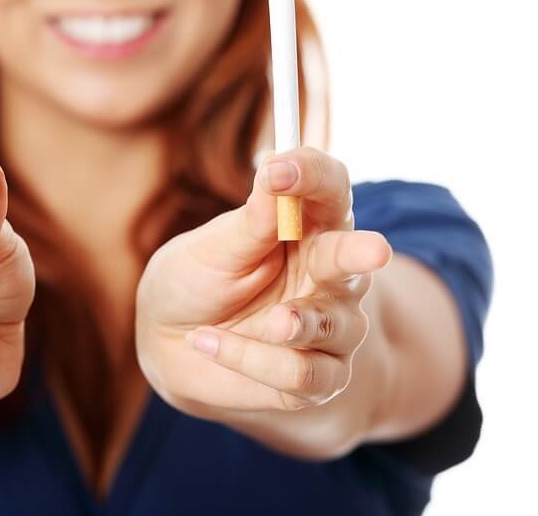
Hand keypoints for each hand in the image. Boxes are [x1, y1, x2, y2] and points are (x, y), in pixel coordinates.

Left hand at [136, 147, 391, 416]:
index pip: (329, 189)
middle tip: (373, 250)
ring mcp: (330, 326)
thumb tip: (276, 175)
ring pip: (334, 324)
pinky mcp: (317, 376)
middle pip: (356, 257)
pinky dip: (250, 358)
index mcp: (307, 226)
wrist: (169, 344)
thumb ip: (250, 222)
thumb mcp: (211, 249)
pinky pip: (302, 372)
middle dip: (360, 253)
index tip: (278, 167)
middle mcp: (329, 273)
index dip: (312, 175)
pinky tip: (206, 342)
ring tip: (266, 322)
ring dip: (297, 324)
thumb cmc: (194, 281)